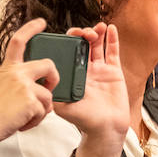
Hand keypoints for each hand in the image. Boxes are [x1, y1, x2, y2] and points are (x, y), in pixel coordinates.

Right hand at [0, 18, 57, 156]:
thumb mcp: (3, 89)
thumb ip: (21, 85)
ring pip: (48, 95)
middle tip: (50, 88)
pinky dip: (36, 121)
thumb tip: (44, 95)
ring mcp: (24, 85)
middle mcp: (16, 73)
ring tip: (25, 117)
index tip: (42, 22)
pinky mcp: (31, 100)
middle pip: (48, 65)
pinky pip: (45, 111)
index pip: (18, 41)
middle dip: (55, 78)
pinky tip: (22, 123)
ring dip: (42, 110)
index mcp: (8, 68)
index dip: (31, 29)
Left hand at [54, 23, 128, 156]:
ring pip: (97, 45)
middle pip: (82, 45)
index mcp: (72, 74)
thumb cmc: (84, 120)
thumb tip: (43, 82)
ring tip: (98, 28)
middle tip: (83, 33)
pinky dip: (112, 39)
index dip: (67, 42)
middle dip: (81, 35)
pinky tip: (110, 29)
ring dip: (96, 33)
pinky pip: (113, 52)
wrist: (105, 129)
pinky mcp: (114, 71)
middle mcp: (85, 69)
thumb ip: (55, 94)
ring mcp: (100, 69)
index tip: (67, 35)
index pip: (67, 52)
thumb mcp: (63, 108)